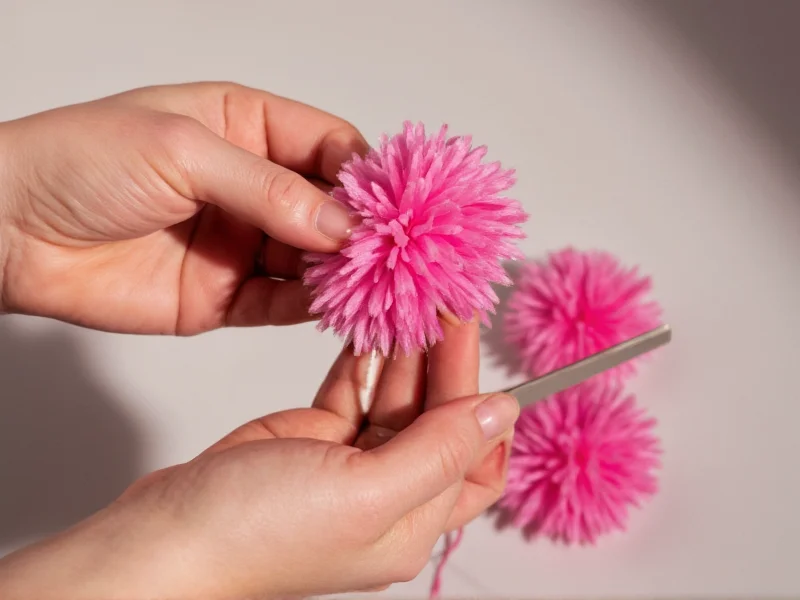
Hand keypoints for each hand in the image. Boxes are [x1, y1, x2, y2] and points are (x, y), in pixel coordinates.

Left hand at [0, 82, 365, 333]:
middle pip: (331, 208)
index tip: (396, 203)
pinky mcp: (226, 295)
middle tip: (398, 252)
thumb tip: (342, 225)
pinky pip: (283, 303)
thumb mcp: (181, 150)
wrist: (7, 231)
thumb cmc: (78, 162)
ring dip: (345, 272)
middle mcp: (251, 187)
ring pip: (314, 260)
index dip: (366, 174)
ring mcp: (241, 243)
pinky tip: (339, 307)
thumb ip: (267, 189)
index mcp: (245, 128)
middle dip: (364, 230)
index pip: (330, 147)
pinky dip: (314, 307)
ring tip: (379, 284)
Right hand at [0, 318, 517, 598]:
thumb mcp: (364, 494)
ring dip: (406, 351)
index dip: (485, 402)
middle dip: (445, 361)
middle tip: (445, 303)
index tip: (477, 340)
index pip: (476, 458)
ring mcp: (351, 463)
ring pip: (397, 397)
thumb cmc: (255, 532)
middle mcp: (388, 494)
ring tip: (414, 301)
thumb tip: (501, 413)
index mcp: (413, 522)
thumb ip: (438, 451)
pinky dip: (366, 357)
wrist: (168, 532)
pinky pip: (356, 387)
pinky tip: (377, 326)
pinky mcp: (316, 434)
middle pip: (438, 419)